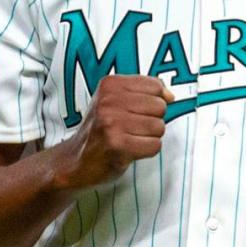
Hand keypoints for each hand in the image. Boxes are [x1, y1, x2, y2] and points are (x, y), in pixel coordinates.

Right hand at [55, 75, 174, 189]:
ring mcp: (112, 123)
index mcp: (110, 84)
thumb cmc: (101, 131)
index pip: (155, 86)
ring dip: (149, 138)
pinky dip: (146, 151)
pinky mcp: (117, 145)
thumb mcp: (115, 101)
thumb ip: (143, 92)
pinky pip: (154, 146)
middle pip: (160, 107)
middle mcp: (109, 101)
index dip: (153, 102)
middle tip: (131, 129)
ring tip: (129, 139)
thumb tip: (170, 95)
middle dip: (151, 121)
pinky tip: (130, 150)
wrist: (75, 161)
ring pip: (159, 127)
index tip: (136, 112)